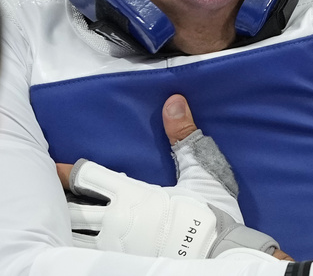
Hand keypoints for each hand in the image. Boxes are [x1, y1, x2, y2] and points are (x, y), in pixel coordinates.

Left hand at [56, 94, 290, 259]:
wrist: (220, 252)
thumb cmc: (211, 211)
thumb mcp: (202, 171)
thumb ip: (183, 136)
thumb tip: (173, 100)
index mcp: (132, 194)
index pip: (87, 178)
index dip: (68, 172)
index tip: (54, 168)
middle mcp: (115, 220)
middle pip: (72, 209)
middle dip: (57, 200)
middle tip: (45, 196)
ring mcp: (114, 247)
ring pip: (74, 236)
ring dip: (64, 227)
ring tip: (54, 222)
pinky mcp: (119, 264)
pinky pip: (85, 257)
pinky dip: (74, 249)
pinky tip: (70, 246)